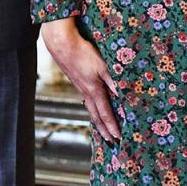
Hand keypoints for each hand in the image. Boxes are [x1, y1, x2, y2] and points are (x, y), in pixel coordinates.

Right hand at [41, 17, 122, 140]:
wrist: (62, 44)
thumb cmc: (83, 54)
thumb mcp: (104, 67)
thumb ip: (114, 81)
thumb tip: (124, 96)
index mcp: (93, 91)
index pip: (105, 113)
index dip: (112, 127)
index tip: (117, 138)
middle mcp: (86, 92)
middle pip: (96, 115)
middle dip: (103, 129)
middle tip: (109, 141)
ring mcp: (80, 86)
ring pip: (90, 107)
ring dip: (97, 119)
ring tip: (101, 127)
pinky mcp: (77, 79)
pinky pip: (86, 98)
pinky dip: (92, 106)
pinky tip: (93, 103)